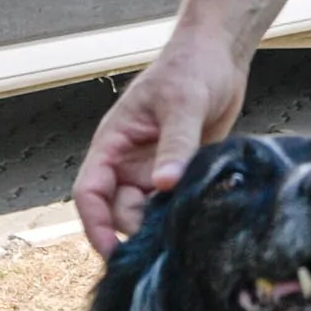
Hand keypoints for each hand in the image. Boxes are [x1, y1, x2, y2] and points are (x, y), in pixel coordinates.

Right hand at [73, 24, 248, 252]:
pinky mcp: (181, 176)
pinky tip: (203, 217)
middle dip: (137, 229)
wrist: (220, 57)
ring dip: (162, 225)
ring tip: (187, 229)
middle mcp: (129, 162)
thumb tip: (165, 184)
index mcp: (113, 143)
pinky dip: (182, 215)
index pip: (90, 193)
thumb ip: (176, 143)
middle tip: (170, 238)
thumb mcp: (183, 102)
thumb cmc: (192, 67)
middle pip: (119, 211)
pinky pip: (174, 205)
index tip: (113, 252)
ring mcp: (154, 171)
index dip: (95, 225)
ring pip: (148, 213)